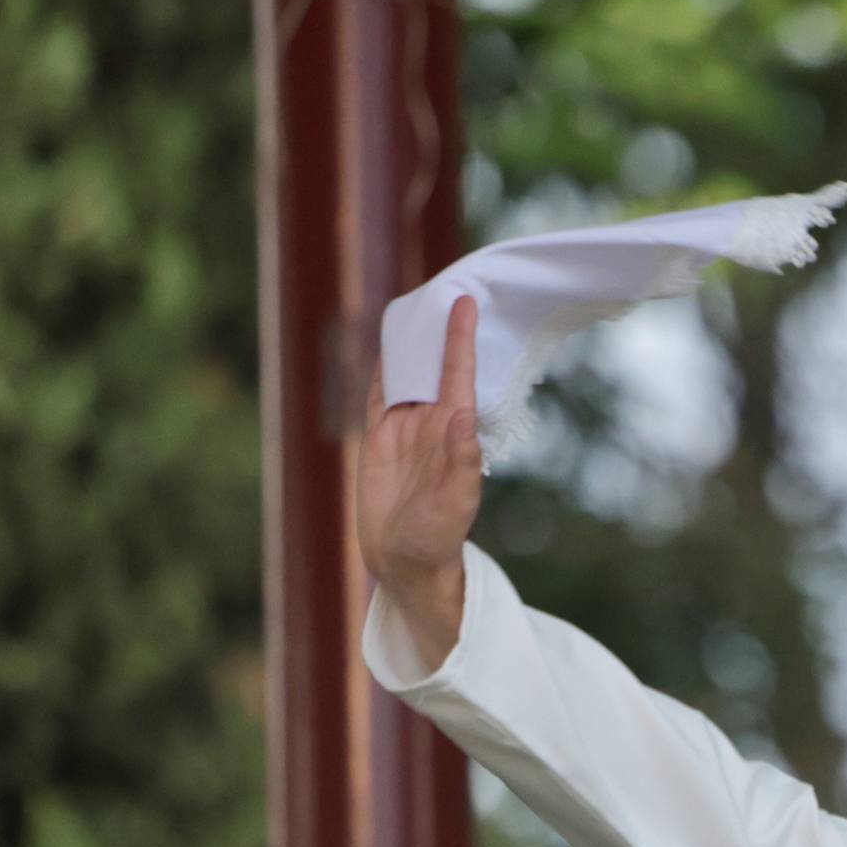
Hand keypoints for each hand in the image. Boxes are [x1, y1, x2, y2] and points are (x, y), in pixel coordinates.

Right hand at [356, 294, 483, 655]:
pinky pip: (379, 394)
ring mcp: (405, 429)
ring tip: (415, 305)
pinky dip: (382, 369)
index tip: (467, 303)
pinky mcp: (380, 439)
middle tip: (443, 284)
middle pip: (433, 364)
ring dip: (410, 344)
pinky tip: (387, 346)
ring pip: (406, 374)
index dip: (461, 340)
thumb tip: (461, 413)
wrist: (405, 562)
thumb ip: (459, 460)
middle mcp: (431, 424)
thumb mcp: (454, 502)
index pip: (458, 375)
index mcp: (452, 433)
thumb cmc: (438, 537)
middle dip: (438, 329)